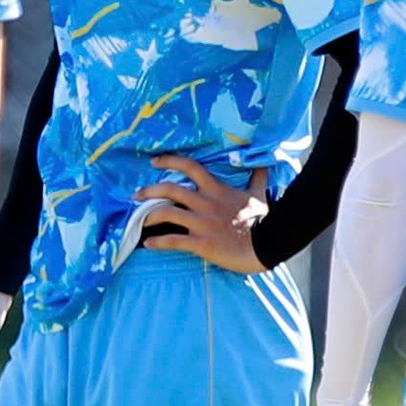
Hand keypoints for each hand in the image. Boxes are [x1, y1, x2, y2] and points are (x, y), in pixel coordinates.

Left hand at [138, 157, 269, 273]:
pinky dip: (157, 242)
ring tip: (138, 220)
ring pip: (166, 213)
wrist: (270, 242)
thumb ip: (257, 178)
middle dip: (148, 191)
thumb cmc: (263, 219)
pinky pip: (173, 241)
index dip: (169, 161)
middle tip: (135, 195)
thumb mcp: (260, 194)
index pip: (189, 167)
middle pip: (169, 189)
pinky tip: (148, 244)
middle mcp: (205, 203)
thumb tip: (263, 164)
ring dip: (148, 216)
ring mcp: (201, 223)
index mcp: (216, 189)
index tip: (154, 161)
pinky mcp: (201, 242)